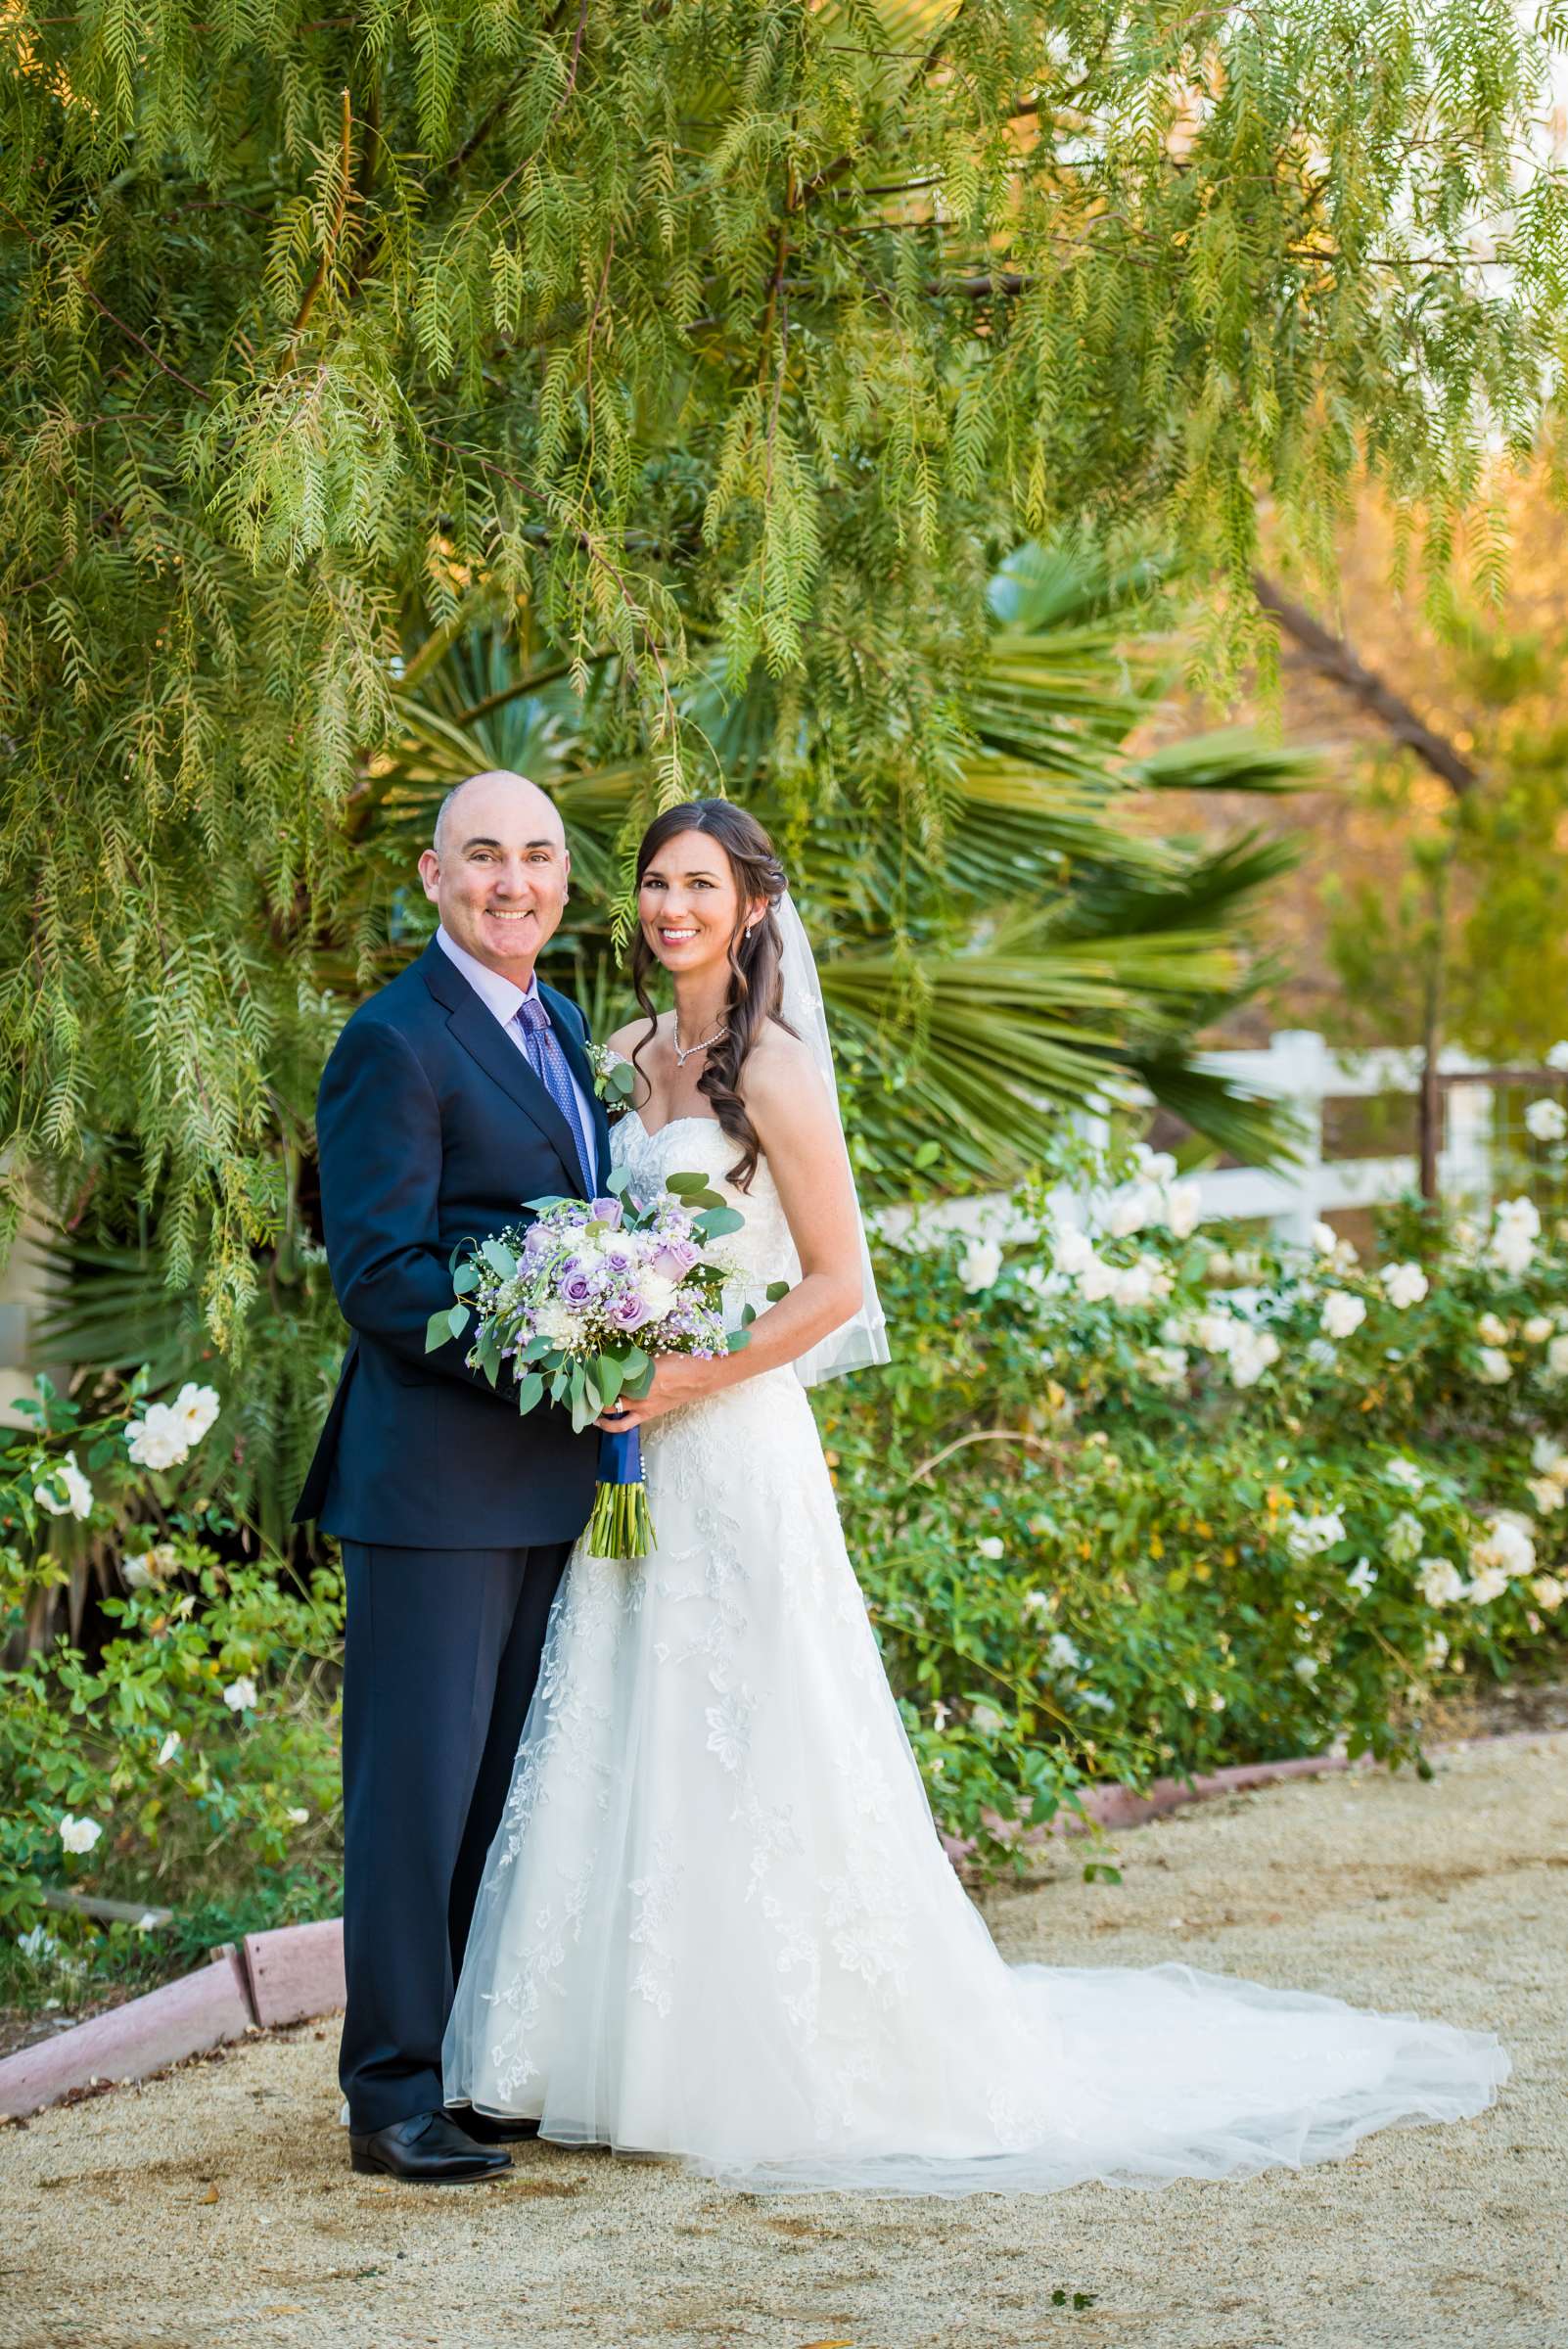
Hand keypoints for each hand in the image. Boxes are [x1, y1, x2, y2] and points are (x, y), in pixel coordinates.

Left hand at [595, 1354, 716, 1431]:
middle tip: (579, 1388)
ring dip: (597, 1410)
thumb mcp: (656, 1355)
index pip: (608, 1374)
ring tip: (585, 1407)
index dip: (594, 1373)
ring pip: (611, 1412)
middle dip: (590, 1392)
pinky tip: (603, 1421)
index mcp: (640, 1372)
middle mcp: (639, 1391)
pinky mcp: (647, 1414)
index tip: (583, 1368)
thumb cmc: (681, 1362)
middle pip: (605, 1393)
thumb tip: (617, 1358)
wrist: (702, 1378)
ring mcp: (642, 1405)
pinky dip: (612, 1424)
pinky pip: (625, 1423)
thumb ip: (635, 1360)